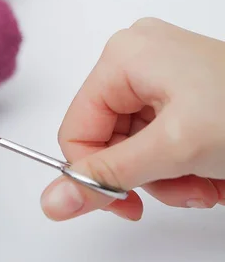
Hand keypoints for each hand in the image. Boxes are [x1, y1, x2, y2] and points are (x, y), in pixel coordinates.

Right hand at [41, 18, 224, 220]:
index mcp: (122, 58)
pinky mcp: (179, 91)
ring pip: (133, 146)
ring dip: (165, 176)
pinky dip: (178, 165)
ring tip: (203, 181)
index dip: (95, 173)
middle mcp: (136, 59)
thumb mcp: (173, 150)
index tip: (127, 203)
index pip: (77, 129)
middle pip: (106, 139)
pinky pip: (156, 139)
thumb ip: (108, 177)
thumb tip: (52, 200)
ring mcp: (159, 74)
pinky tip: (208, 172)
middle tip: (180, 189)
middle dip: (142, 175)